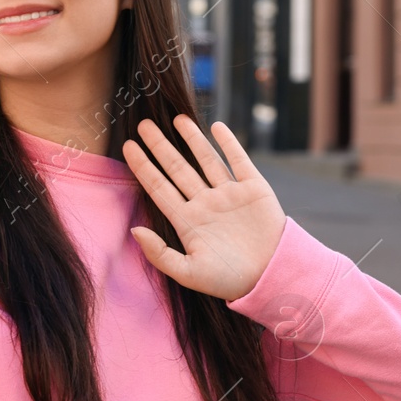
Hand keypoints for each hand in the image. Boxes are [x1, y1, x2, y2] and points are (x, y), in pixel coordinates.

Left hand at [122, 115, 286, 301]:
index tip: (127, 147)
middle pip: (177, 168)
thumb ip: (160, 254)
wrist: (272, 277)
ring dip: (191, 139)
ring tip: (176, 118)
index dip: (143, 167)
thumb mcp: (189, 273)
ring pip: (205, 160)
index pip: (159, 188)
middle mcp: (205, 204)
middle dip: (160, 146)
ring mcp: (229, 195)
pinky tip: (215, 127)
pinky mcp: (253, 189)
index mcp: (188, 221)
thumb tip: (134, 229)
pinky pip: (238, 161)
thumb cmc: (230, 281)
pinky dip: (228, 143)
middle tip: (143, 124)